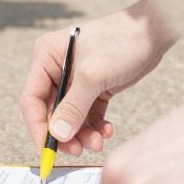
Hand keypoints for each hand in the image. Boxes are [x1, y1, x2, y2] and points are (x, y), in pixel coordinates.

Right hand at [20, 0, 175, 153]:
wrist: (152, 32)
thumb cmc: (119, 43)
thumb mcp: (93, 76)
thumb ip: (73, 108)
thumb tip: (58, 136)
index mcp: (46, 57)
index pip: (31, 98)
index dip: (37, 127)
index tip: (47, 150)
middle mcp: (56, 68)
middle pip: (51, 111)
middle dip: (64, 133)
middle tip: (78, 151)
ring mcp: (76, 79)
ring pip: (71, 116)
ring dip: (82, 133)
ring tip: (98, 142)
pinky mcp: (94, 87)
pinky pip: (87, 114)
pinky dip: (95, 126)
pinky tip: (107, 130)